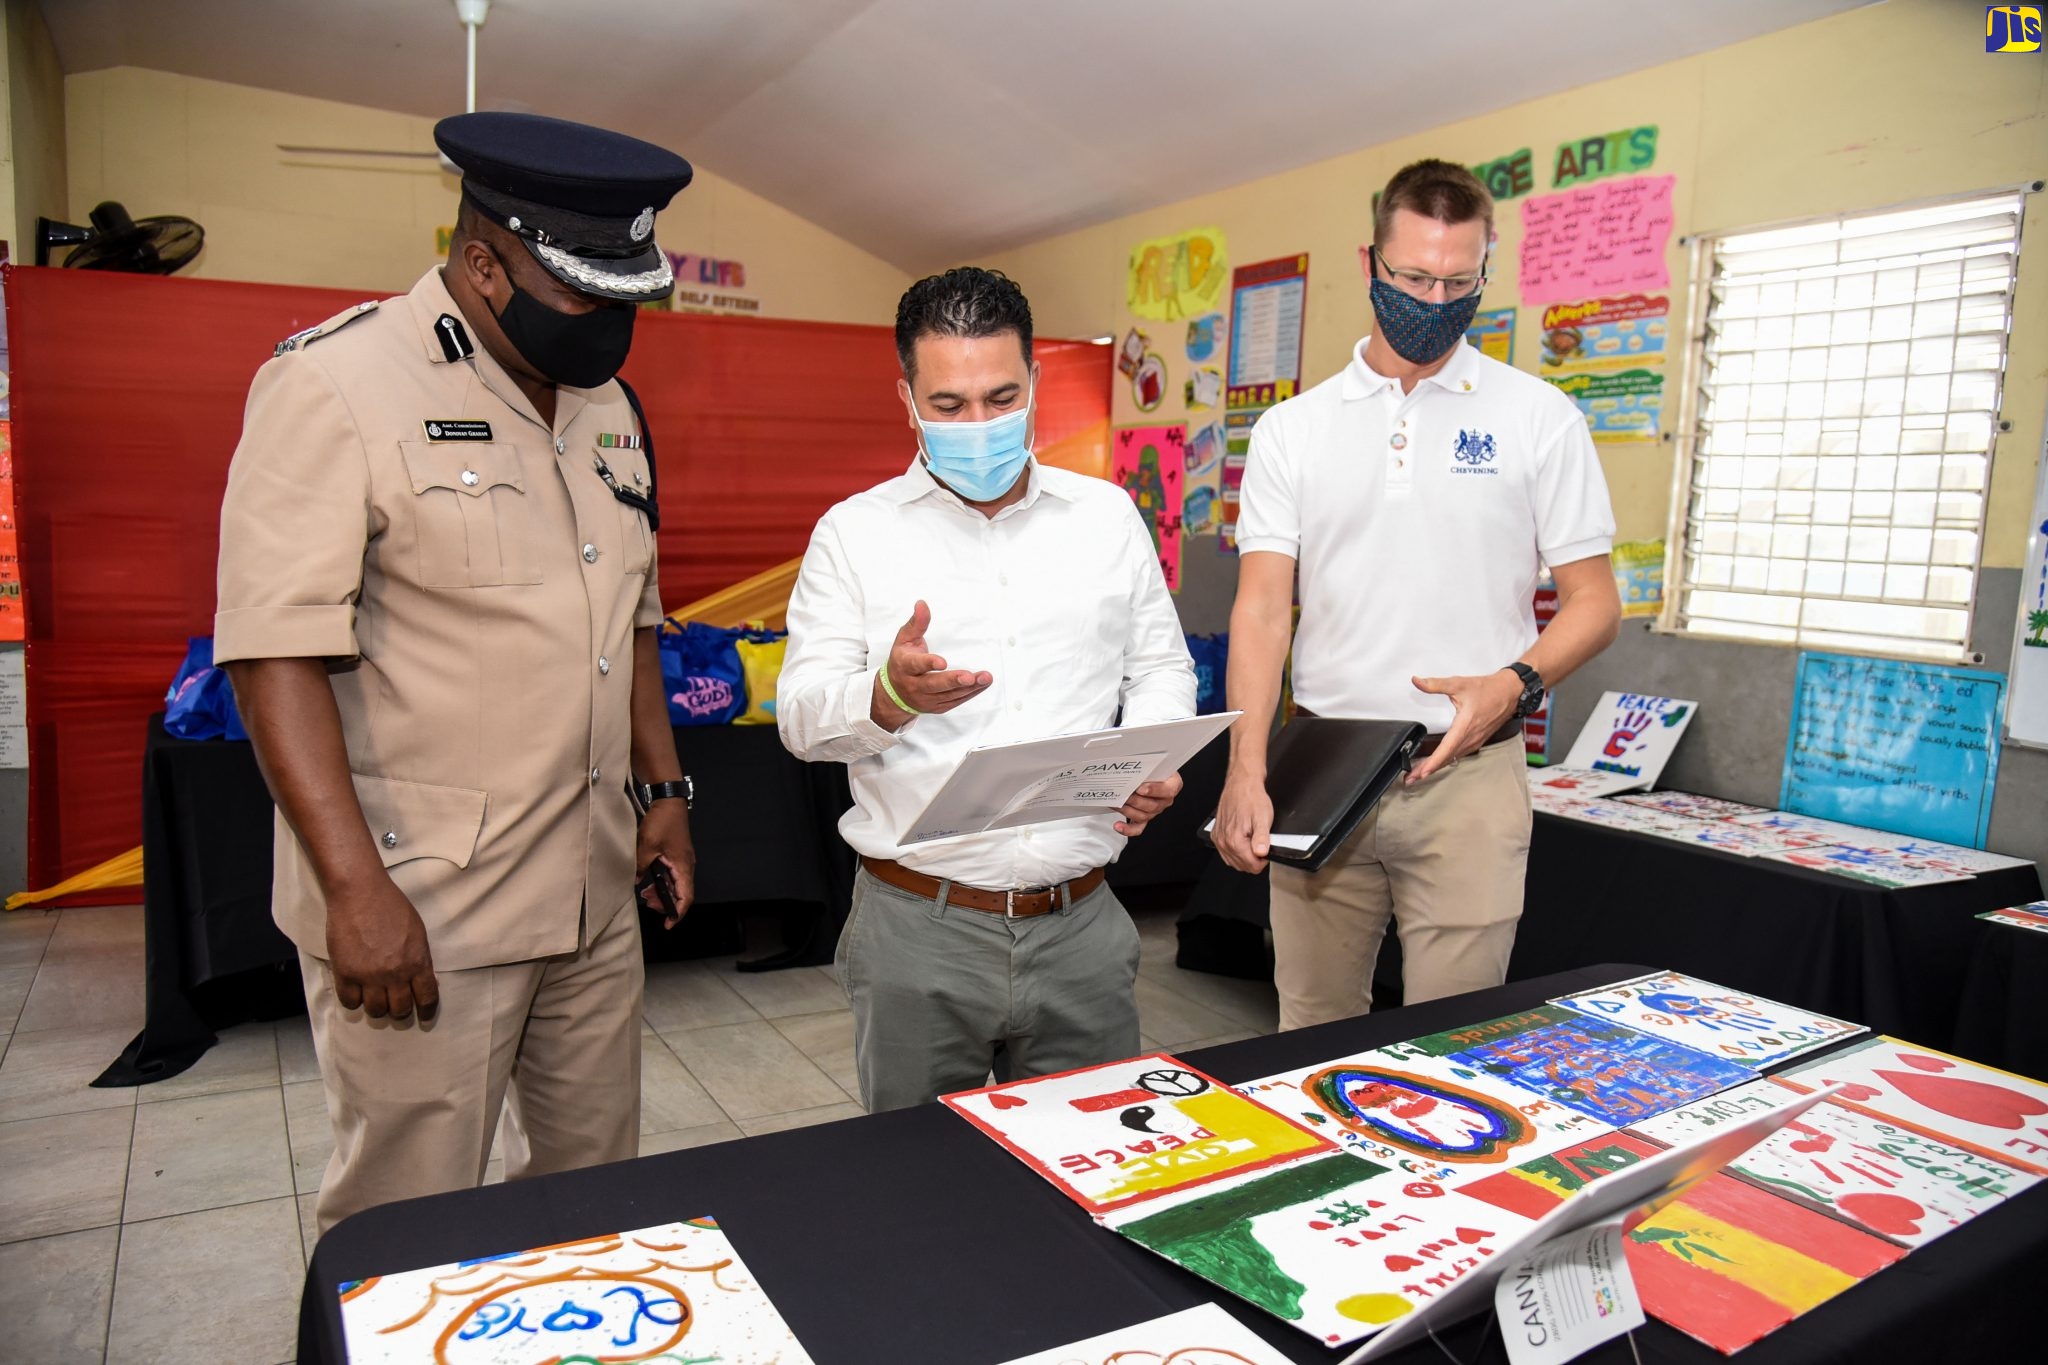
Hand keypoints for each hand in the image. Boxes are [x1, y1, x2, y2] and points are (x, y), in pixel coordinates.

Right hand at [325, 873, 437, 1020]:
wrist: (360, 893)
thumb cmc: (392, 907)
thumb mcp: (417, 933)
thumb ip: (421, 959)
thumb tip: (426, 982)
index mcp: (417, 962)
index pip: (427, 998)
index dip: (427, 1011)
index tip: (424, 1016)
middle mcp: (395, 974)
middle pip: (400, 1010)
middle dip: (401, 1010)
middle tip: (396, 1005)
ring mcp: (368, 975)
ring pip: (376, 1011)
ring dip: (377, 1008)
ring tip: (375, 998)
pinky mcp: (345, 973)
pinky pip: (350, 1002)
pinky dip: (354, 1001)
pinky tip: (356, 992)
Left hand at [637, 798, 696, 929]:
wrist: (668, 801)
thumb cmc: (663, 821)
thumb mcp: (647, 846)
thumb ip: (640, 867)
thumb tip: (633, 882)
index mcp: (683, 866)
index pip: (685, 896)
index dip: (678, 912)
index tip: (668, 923)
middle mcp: (686, 865)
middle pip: (680, 892)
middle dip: (665, 902)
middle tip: (648, 904)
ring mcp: (681, 860)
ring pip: (674, 884)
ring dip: (661, 891)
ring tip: (645, 893)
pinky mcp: (675, 854)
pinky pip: (670, 874)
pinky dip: (660, 881)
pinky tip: (647, 880)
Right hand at [871, 600, 993, 729]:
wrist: (894, 693)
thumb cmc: (902, 661)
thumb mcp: (904, 639)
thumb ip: (916, 623)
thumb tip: (922, 604)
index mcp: (904, 666)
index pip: (916, 665)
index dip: (928, 664)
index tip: (942, 662)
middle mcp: (914, 685)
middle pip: (934, 685)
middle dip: (952, 681)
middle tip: (969, 677)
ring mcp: (926, 699)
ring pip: (948, 695)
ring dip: (969, 687)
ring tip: (985, 678)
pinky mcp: (937, 707)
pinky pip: (955, 701)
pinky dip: (970, 694)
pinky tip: (982, 684)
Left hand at [1116, 770, 1182, 837]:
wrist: (1153, 773)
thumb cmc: (1154, 767)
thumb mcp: (1156, 763)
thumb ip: (1149, 766)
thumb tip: (1133, 765)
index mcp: (1173, 784)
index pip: (1168, 790)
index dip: (1154, 790)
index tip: (1141, 788)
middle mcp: (1165, 800)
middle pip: (1153, 806)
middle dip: (1135, 800)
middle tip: (1124, 794)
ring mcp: (1155, 811)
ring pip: (1143, 816)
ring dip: (1128, 811)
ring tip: (1117, 803)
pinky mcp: (1145, 818)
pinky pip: (1138, 827)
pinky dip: (1127, 829)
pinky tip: (1118, 826)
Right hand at [1213, 768, 1274, 873]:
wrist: (1241, 784)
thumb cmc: (1251, 798)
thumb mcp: (1263, 818)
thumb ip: (1262, 838)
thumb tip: (1261, 852)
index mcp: (1235, 840)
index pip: (1252, 866)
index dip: (1263, 860)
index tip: (1266, 849)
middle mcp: (1224, 842)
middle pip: (1243, 866)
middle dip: (1254, 859)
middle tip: (1261, 844)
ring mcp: (1219, 839)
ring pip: (1234, 862)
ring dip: (1245, 856)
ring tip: (1253, 841)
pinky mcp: (1216, 834)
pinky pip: (1226, 853)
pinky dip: (1235, 852)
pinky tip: (1242, 841)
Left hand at [1406, 669, 1523, 783]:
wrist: (1510, 692)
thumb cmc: (1489, 690)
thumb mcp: (1458, 684)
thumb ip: (1435, 684)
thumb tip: (1417, 681)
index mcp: (1465, 725)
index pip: (1447, 748)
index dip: (1433, 762)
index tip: (1422, 772)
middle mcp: (1471, 737)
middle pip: (1447, 758)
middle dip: (1428, 770)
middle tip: (1411, 778)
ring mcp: (1475, 740)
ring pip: (1453, 758)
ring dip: (1436, 767)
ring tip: (1420, 773)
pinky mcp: (1477, 741)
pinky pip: (1459, 754)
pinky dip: (1446, 761)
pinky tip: (1438, 763)